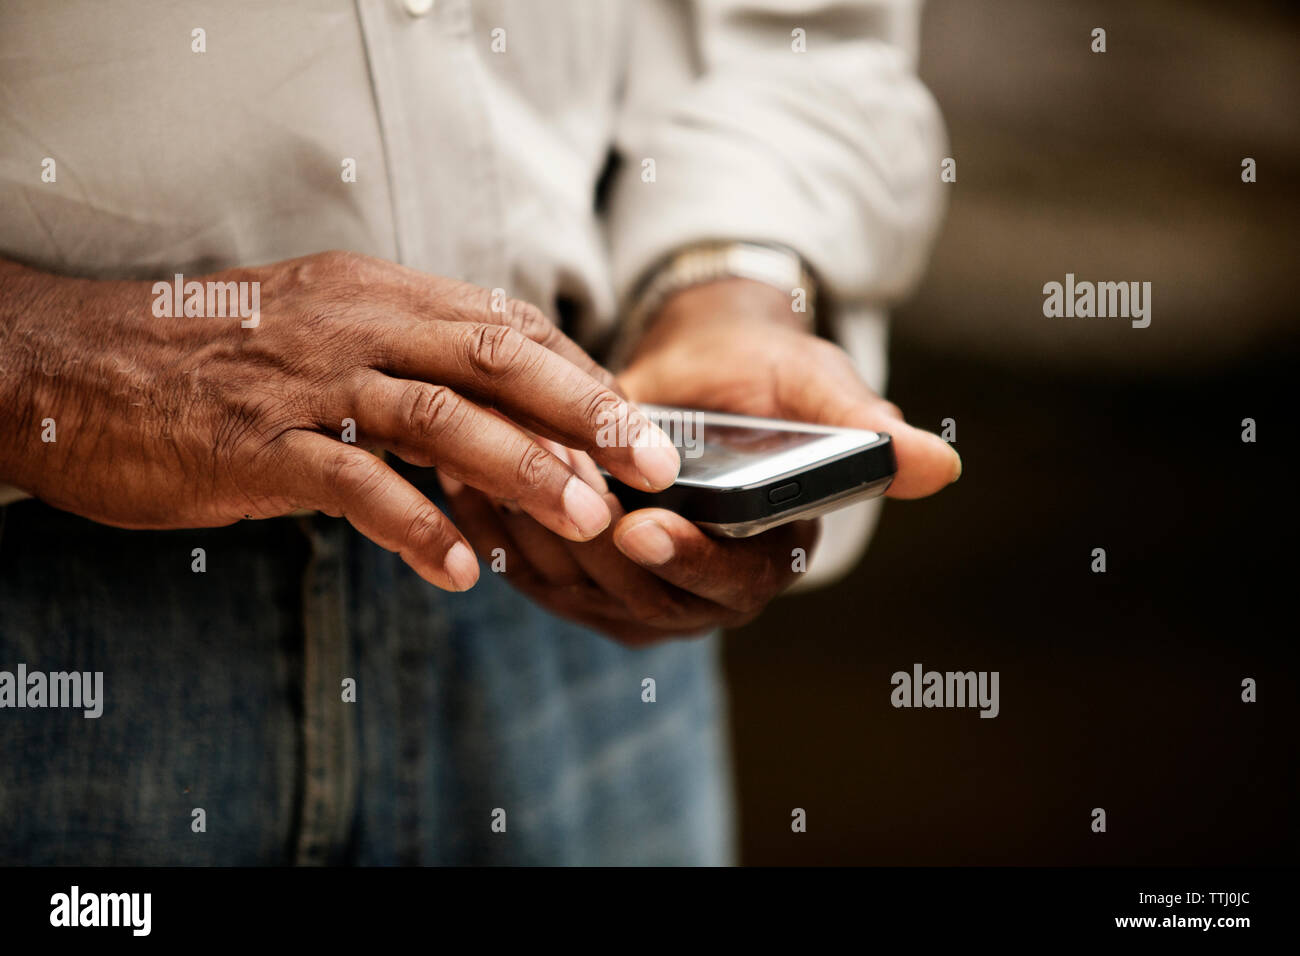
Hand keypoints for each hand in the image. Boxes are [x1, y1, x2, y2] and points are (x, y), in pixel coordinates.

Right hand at [0, 252, 679, 591]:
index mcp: (378, 292)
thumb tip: (492, 409)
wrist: (73, 363)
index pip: (506, 327)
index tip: (634, 425)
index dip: (580, 377)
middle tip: (652, 465)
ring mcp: (308, 381)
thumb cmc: (211, 355)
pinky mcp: (259, 444)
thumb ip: (403, 358)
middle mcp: (355, 323)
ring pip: (440, 416)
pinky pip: (354, 484)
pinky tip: (462, 569)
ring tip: (586, 518)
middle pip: (497, 358)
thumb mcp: (321, 331)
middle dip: (587, 412)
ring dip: (523, 470)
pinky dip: (415, 526)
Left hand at [441, 278, 959, 643]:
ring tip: (494, 474)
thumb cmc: (761, 373)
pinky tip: (466, 480)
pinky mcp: (584, 577)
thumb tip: (942, 466)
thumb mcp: (816, 385)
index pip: (733, 586)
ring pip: (579, 590)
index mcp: (770, 556)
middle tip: (546, 492)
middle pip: (644, 599)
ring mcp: (640, 591)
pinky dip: (501, 530)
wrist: (696, 375)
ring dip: (536, 536)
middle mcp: (704, 589)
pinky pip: (537, 573)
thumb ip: (865, 429)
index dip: (691, 563)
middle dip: (591, 549)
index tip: (644, 527)